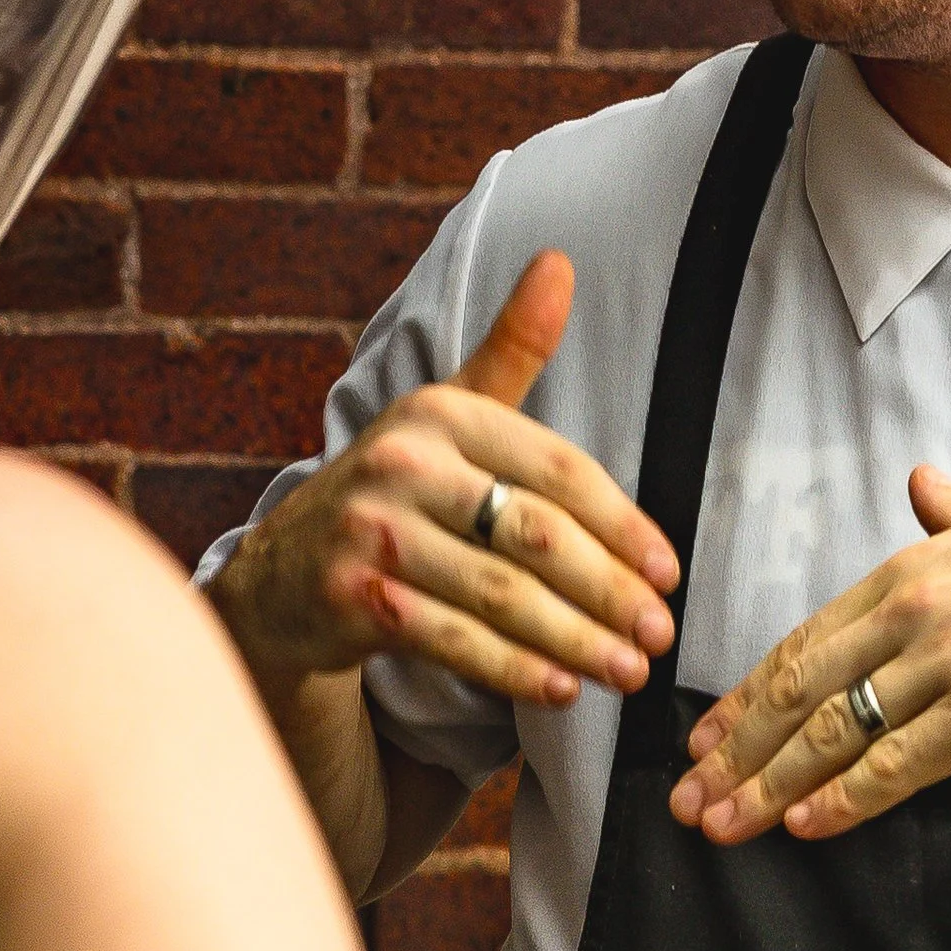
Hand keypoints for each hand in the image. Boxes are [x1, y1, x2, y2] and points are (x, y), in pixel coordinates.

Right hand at [211, 252, 679, 715]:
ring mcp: (373, 531)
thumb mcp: (448, 413)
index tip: (668, 572)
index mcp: (441, 412)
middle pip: (535, 535)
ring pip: (500, 594)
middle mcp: (403, 463)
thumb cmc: (397, 490)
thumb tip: (561, 261)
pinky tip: (561, 689)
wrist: (282, 574)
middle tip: (660, 633)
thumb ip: (512, 350)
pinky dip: (513, 669)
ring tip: (628, 670)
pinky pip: (453, 640)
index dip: (622, 524)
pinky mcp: (352, 597)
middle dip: (608, 591)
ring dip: (575, 640)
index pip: (557, 469)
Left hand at [672, 468, 950, 843]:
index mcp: (911, 569)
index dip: (746, 697)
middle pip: (798, 691)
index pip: (803, 642)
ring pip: (832, 732)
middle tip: (689, 798)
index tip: (708, 736)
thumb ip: (949, 511)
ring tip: (725, 822)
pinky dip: (843, 799)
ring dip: (768, 786)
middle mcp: (914, 613)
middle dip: (734, 752)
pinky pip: (897, 765)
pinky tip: (805, 823)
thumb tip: (920, 483)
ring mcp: (949, 664)